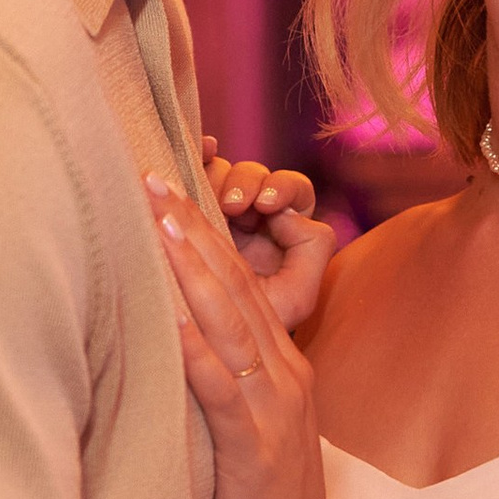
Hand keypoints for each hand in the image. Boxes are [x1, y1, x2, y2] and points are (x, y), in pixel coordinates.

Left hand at [153, 180, 354, 498]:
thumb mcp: (242, 436)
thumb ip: (217, 387)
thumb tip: (166, 343)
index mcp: (279, 368)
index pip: (240, 283)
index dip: (202, 232)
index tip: (165, 185)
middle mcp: (282, 375)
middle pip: (236, 285)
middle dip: (192, 227)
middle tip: (152, 173)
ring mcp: (273, 409)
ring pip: (231, 321)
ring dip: (194, 268)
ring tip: (159, 219)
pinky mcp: (255, 449)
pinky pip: (221, 387)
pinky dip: (196, 346)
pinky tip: (169, 313)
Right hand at [199, 136, 339, 334]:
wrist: (211, 349)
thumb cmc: (254, 326)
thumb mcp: (295, 297)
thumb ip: (312, 253)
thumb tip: (292, 215)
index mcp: (285, 229)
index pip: (293, 191)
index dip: (282, 189)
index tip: (266, 206)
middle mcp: (253, 214)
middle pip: (257, 175)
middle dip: (247, 184)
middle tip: (233, 207)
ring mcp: (218, 209)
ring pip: (224, 171)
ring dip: (221, 177)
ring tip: (211, 202)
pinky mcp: (187, 210)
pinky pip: (196, 168)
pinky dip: (201, 152)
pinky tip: (202, 149)